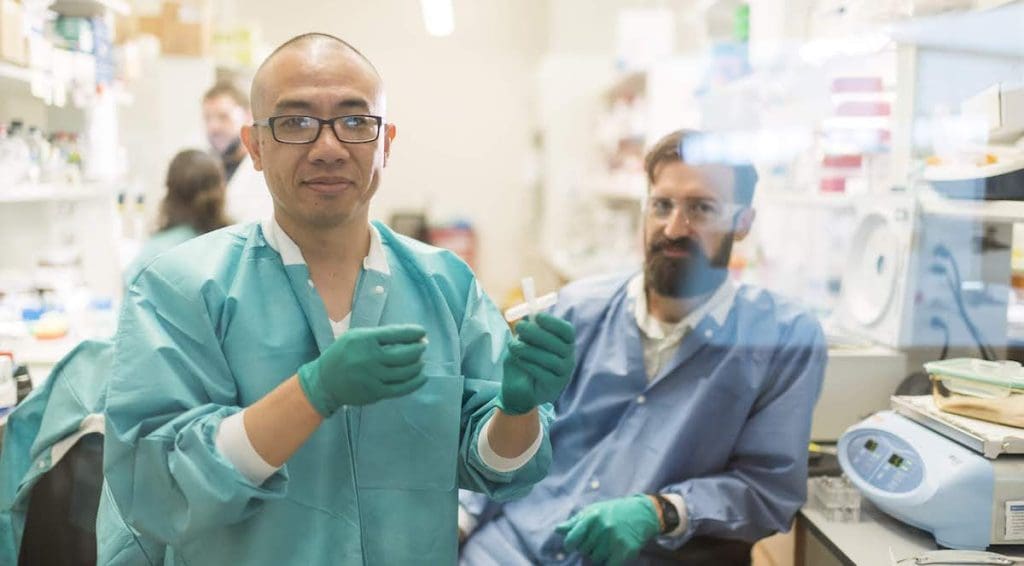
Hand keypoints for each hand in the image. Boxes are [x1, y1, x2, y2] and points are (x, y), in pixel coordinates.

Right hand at [297, 324, 426, 416]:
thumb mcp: (356, 337)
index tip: (422, 332)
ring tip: (421, 360)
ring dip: (418, 365)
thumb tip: (410, 336)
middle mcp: (370, 358)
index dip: (413, 333)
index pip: (396, 334)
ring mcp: (373, 377)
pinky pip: (402, 388)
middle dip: (419, 348)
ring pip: (405, 371)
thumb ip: (379, 336)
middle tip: (423, 346)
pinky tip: (422, 377)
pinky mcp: (376, 393)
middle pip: (404, 354)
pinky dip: (415, 382)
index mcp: (365, 340)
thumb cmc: (343, 355)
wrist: (324, 382)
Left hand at [498, 312, 575, 414]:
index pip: (566, 330)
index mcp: (564, 342)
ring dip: (529, 350)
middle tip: (519, 326)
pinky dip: (529, 365)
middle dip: (537, 333)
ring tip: (513, 346)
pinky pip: (544, 374)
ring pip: (550, 359)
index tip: (537, 316)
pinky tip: (519, 360)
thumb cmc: (524, 359)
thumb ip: (527, 330)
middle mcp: (568, 356)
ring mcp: (564, 372)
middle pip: (558, 344)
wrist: (519, 387)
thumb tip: (526, 315)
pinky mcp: (555, 386)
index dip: (553, 323)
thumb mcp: (523, 342)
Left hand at [555, 495, 660, 565]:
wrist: (641, 513)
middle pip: (584, 551)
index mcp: (592, 516)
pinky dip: (608, 563)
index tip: (573, 545)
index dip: (570, 545)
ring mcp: (614, 539)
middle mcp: (603, 527)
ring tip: (607, 545)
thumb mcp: (593, 511)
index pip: (572, 540)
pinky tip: (612, 556)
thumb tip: (557, 530)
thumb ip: (575, 522)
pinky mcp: (625, 550)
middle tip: (598, 540)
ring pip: (595, 559)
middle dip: (588, 548)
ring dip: (599, 555)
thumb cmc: (613, 512)